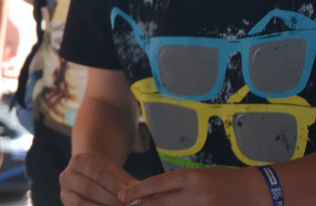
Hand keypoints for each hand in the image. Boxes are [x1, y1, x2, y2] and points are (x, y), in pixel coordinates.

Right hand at [59, 152, 137, 205]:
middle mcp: (66, 176)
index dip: (115, 187)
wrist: (89, 177)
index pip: (99, 174)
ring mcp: (64, 193)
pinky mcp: (67, 205)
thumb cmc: (108, 175)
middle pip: (90, 190)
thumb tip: (141, 196)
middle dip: (111, 201)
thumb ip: (128, 183)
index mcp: (78, 161)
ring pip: (81, 204)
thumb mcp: (117, 173)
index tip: (132, 198)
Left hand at [117, 165, 266, 205]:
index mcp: (191, 177)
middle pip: (161, 202)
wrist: (257, 191)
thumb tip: (149, 194)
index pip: (157, 184)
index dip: (137, 192)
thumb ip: (175, 185)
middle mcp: (197, 193)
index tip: (122, 196)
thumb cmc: (223, 181)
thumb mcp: (197, 176)